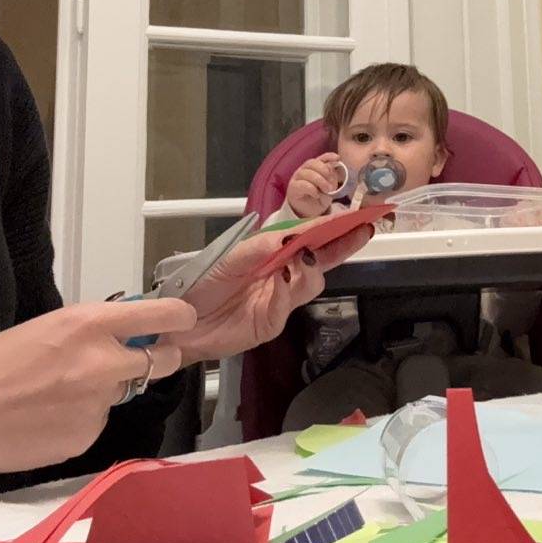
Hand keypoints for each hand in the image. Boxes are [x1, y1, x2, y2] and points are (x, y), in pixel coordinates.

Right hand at [0, 299, 195, 473]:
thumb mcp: (46, 328)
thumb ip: (90, 332)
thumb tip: (120, 335)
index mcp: (89, 324)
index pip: (160, 315)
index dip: (179, 318)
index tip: (183, 320)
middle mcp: (103, 363)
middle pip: (163, 361)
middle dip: (159, 358)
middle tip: (144, 359)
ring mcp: (98, 405)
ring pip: (122, 394)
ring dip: (105, 391)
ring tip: (57, 395)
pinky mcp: (87, 437)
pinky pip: (96, 423)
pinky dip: (79, 420)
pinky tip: (45, 420)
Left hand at [166, 223, 375, 366]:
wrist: (180, 326)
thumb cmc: (200, 288)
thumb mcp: (225, 261)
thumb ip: (255, 250)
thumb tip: (287, 237)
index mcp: (272, 255)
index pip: (307, 238)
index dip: (331, 228)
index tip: (353, 216)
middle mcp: (282, 275)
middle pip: (320, 260)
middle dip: (342, 245)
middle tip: (362, 230)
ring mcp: (280, 300)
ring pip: (310, 283)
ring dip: (311, 267)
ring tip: (306, 255)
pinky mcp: (272, 323)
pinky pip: (287, 305)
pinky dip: (288, 290)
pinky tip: (283, 278)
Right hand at [285, 153, 344, 217]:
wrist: (311, 212)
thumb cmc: (320, 197)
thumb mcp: (329, 186)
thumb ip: (331, 177)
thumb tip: (332, 167)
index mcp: (314, 168)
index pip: (320, 158)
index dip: (328, 156)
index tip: (337, 158)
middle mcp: (304, 170)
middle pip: (311, 163)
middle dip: (323, 170)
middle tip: (331, 183)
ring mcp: (297, 178)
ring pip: (305, 172)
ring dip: (319, 180)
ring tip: (327, 190)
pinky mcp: (293, 188)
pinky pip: (301, 184)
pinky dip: (311, 189)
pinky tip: (317, 194)